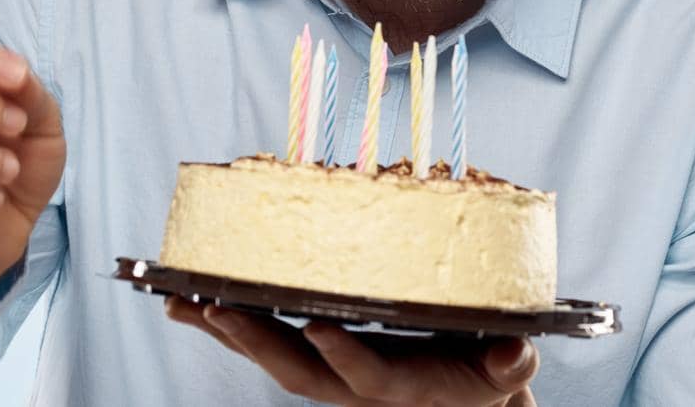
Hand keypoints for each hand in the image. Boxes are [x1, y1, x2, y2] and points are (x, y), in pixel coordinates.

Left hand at [165, 298, 538, 405]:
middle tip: (217, 310)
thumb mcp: (506, 371)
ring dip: (225, 331)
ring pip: (269, 355)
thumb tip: (513, 351)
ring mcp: (327, 369)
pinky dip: (225, 321)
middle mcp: (353, 383)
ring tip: (181, 302)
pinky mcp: (312, 353)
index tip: (320, 327)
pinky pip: (263, 338)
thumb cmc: (484, 374)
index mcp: (401, 385)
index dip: (344, 355)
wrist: (465, 395)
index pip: (367, 376)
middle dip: (256, 342)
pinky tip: (186, 301)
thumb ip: (508, 363)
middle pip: (298, 371)